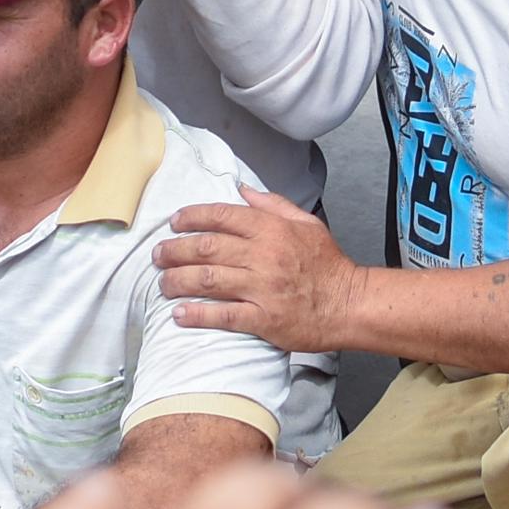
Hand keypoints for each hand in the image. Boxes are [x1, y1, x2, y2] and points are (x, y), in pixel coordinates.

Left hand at [153, 186, 364, 350]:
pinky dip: (197, 314)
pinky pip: (223, 315)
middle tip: (158, 255)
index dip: (192, 217)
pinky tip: (179, 314)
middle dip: (175, 250)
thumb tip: (241, 189)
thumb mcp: (306, 223)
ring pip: (208, 279)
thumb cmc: (328, 265)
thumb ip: (272, 204)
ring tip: (163, 283)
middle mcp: (263, 255)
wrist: (350, 304)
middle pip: (207, 248)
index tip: (174, 222)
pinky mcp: (264, 319)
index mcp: (271, 229)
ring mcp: (262, 287)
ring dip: (178, 281)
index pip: (221, 215)